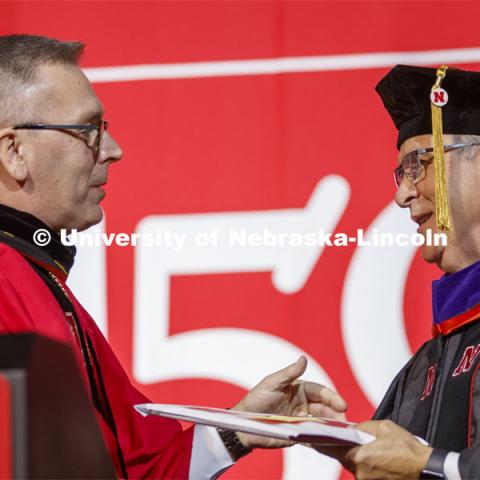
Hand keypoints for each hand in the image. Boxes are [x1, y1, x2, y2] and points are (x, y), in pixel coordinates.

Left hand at [232, 356, 346, 448]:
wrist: (244, 423)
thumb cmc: (256, 399)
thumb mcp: (272, 382)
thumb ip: (289, 373)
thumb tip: (303, 358)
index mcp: (299, 390)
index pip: (320, 392)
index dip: (332, 397)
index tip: (342, 404)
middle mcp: (303, 404)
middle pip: (325, 408)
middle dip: (336, 413)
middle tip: (345, 419)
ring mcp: (301, 419)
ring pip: (322, 422)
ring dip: (333, 425)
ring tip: (342, 430)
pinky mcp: (298, 434)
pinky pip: (314, 435)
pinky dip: (323, 436)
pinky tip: (331, 438)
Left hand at [316, 420, 432, 479]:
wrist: (427, 471)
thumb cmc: (408, 450)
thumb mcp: (383, 428)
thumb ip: (362, 427)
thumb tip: (351, 427)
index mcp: (359, 456)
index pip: (330, 448)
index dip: (319, 441)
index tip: (308, 437)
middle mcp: (359, 472)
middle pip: (341, 456)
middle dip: (339, 446)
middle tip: (337, 436)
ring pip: (352, 464)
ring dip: (355, 454)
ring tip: (368, 446)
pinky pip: (363, 470)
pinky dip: (365, 462)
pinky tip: (375, 456)